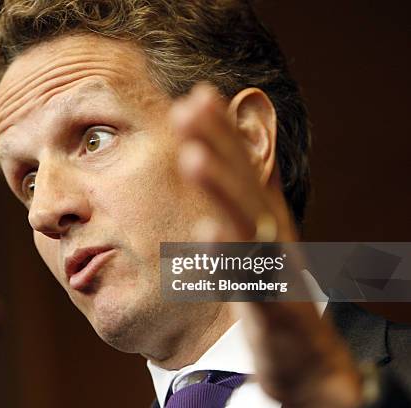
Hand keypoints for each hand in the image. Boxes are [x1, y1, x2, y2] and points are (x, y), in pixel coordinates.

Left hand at [171, 84, 361, 406]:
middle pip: (244, 185)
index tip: (197, 95)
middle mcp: (271, 239)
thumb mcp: (252, 247)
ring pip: (246, 224)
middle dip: (217, 144)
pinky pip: (249, 281)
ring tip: (193, 155)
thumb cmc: (271, 297)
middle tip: (189, 105)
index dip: (221, 133)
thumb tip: (213, 179)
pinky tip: (210, 232)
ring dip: (221, 189)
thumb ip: (236, 213)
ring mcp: (273, 272)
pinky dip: (230, 257)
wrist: (305, 361)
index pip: (242, 170)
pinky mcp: (270, 311)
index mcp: (264, 223)